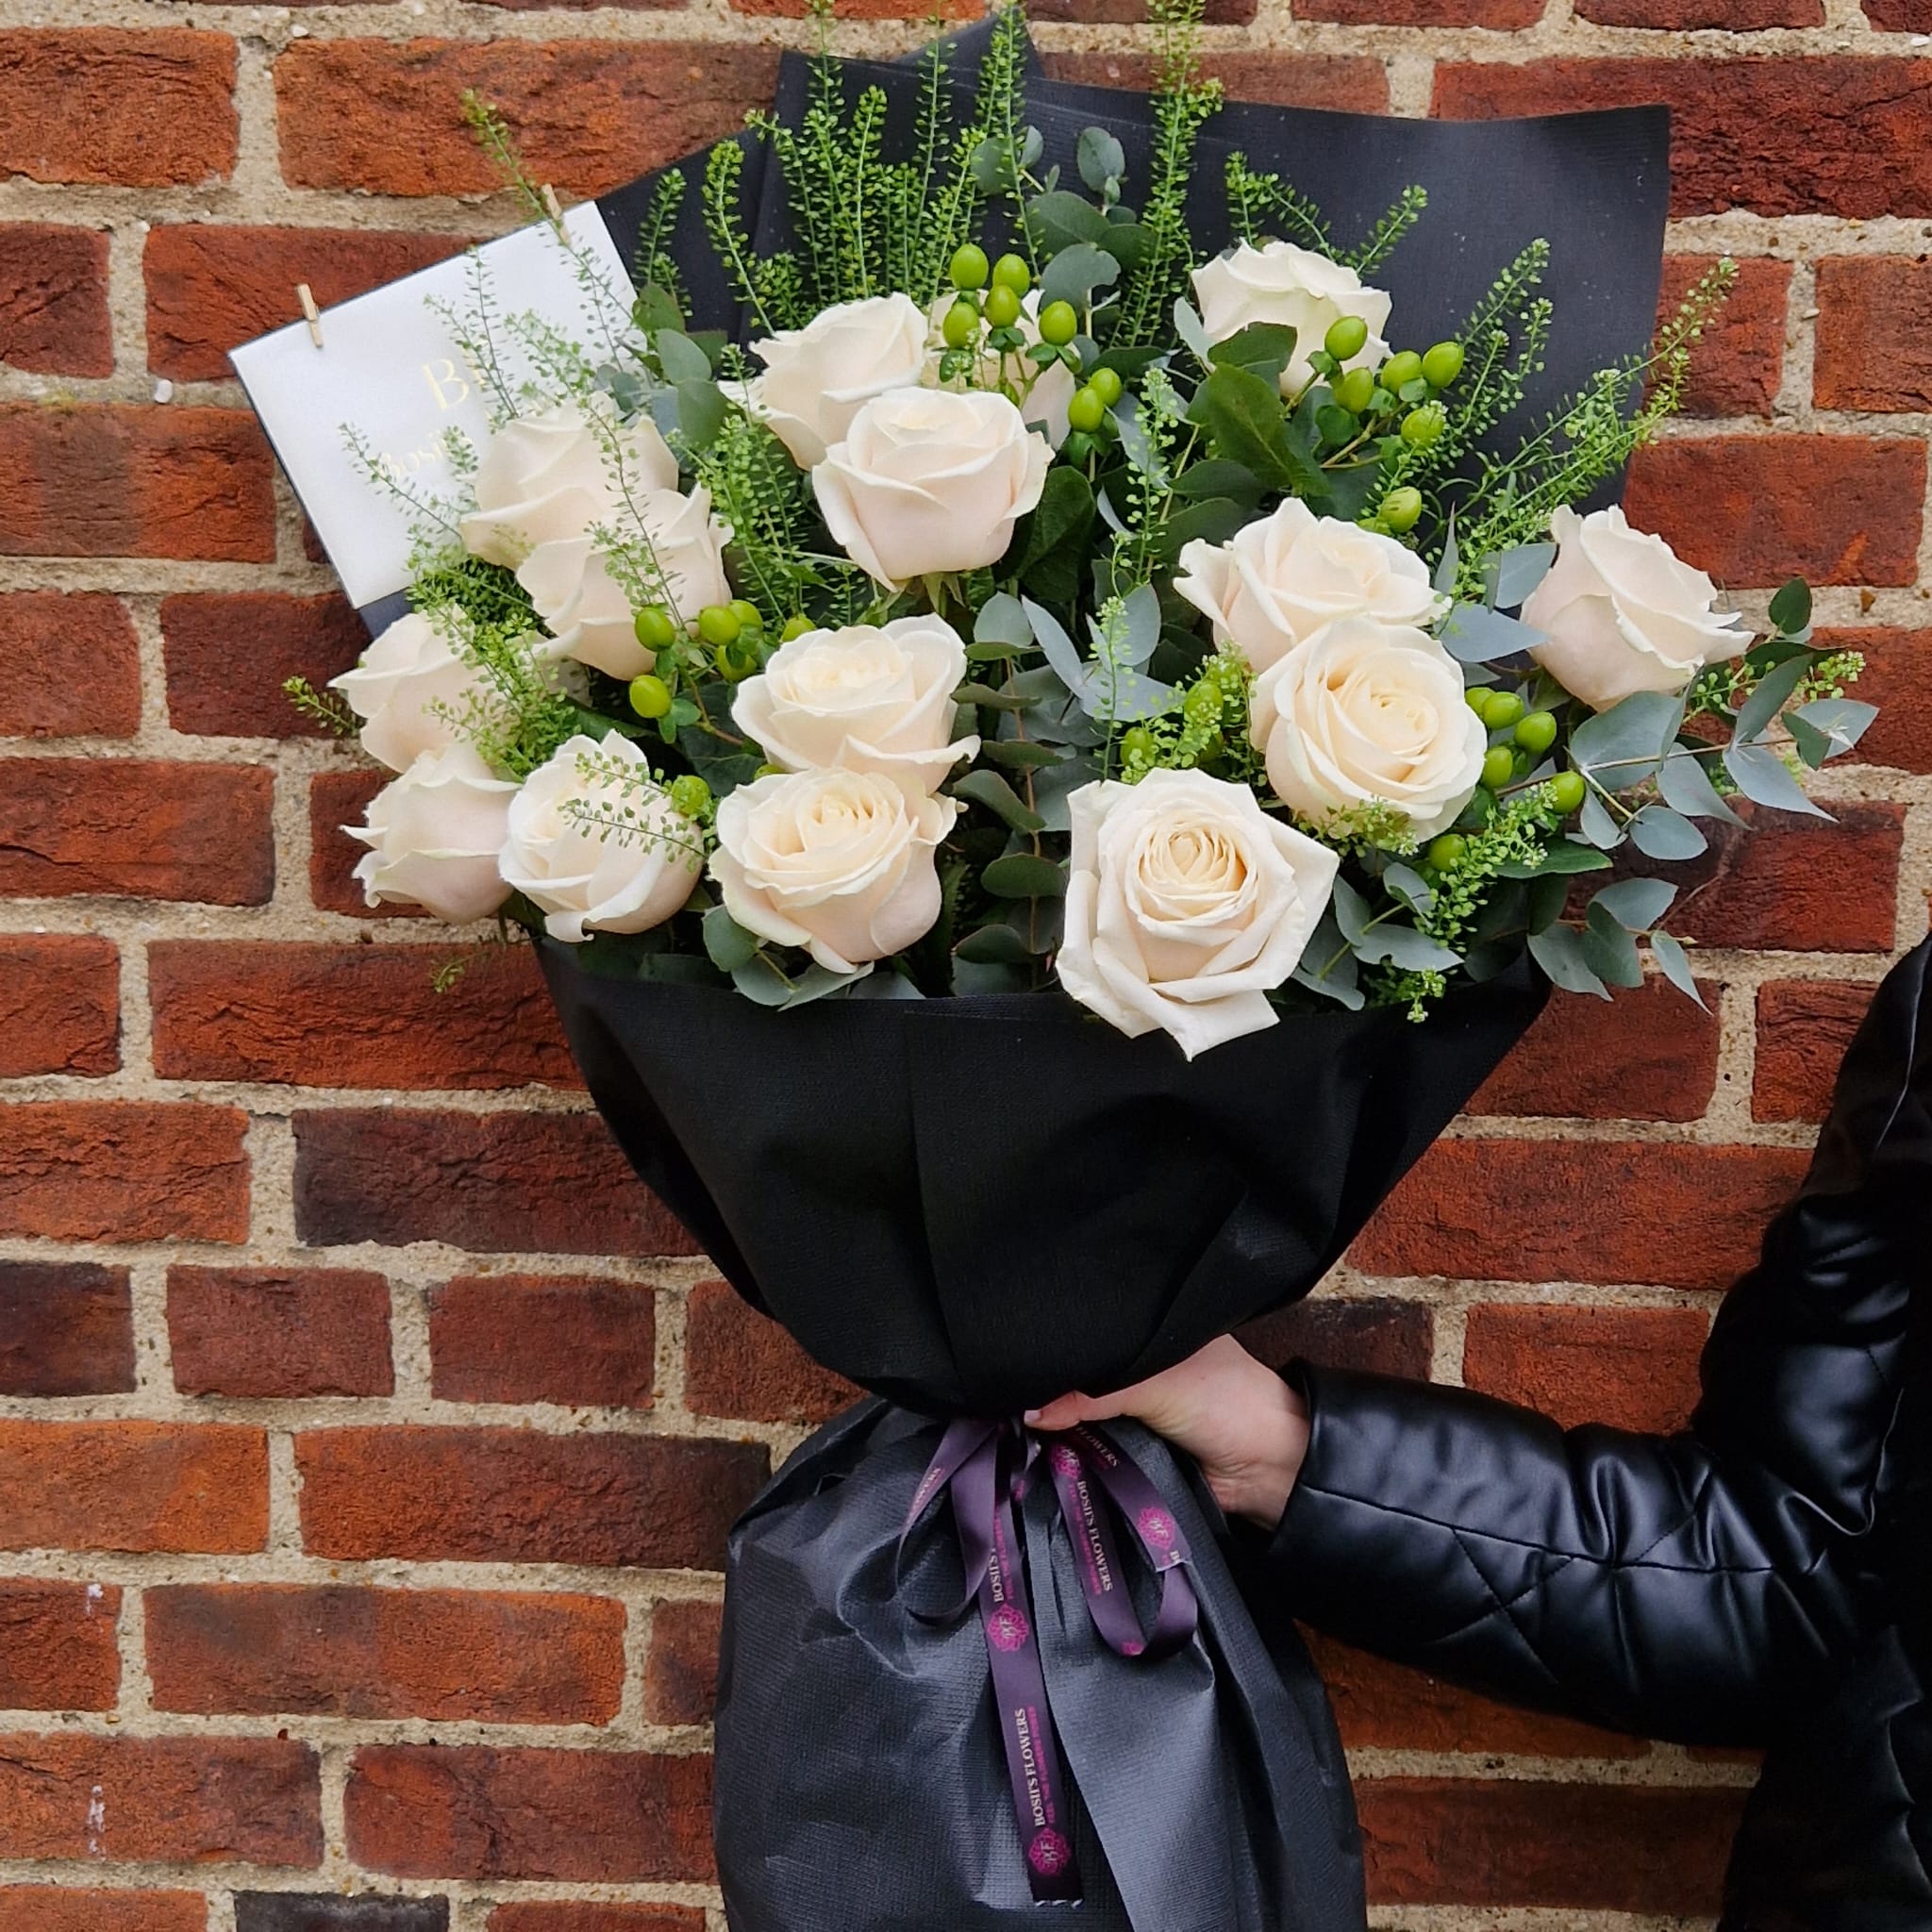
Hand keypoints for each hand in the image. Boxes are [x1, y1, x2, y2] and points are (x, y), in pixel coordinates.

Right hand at [1027, 1336, 1309, 1529]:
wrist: (1266, 1470)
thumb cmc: (1227, 1403)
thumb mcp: (1155, 1381)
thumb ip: (1092, 1394)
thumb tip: (1030, 1410)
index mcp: (1148, 1328)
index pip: (1089, 1329)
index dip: (1057, 1339)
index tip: (1014, 1347)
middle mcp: (1137, 1366)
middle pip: (1078, 1374)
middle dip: (1050, 1384)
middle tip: (1005, 1386)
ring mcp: (1132, 1409)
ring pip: (1078, 1414)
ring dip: (1057, 1424)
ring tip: (1010, 1419)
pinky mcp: (1129, 1449)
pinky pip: (1089, 1449)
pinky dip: (1071, 1452)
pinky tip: (1039, 1448)